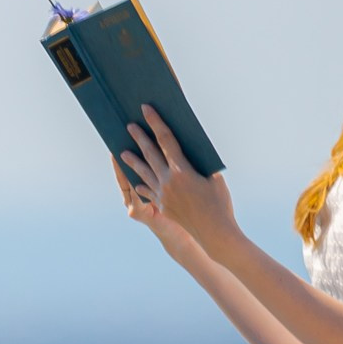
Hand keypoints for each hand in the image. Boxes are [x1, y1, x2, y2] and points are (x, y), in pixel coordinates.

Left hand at [119, 106, 234, 251]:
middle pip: (150, 154)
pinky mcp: (162, 207)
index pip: (166, 140)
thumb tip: (190, 150)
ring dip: (133, 162)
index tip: (146, 109)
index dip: (156, 122)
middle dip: (140, 138)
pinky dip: (143, 184)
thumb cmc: (220, 203)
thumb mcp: (214, 178)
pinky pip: (148, 192)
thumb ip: (201, 163)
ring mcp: (162, 195)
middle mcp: (167, 182)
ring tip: (122, 153)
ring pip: (144, 174)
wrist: (214, 234)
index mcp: (182, 170)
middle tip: (129, 125)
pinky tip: (137, 181)